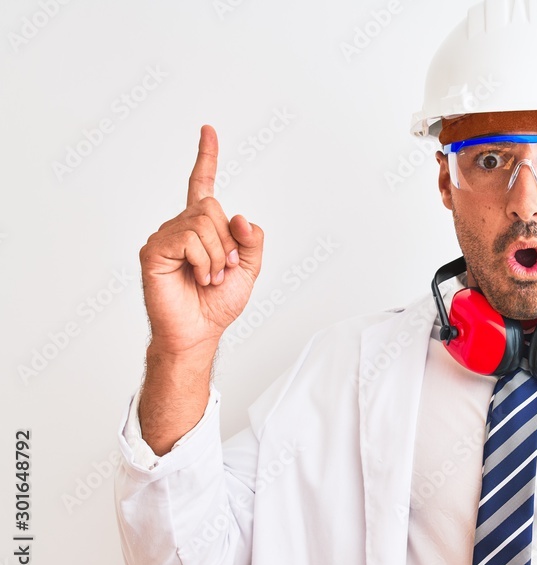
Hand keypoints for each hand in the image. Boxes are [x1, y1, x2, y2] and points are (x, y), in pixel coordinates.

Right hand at [139, 125, 263, 355]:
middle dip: (227, 242)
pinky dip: (202, 261)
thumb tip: (239, 217)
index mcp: (203, 227)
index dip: (206, 157)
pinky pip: (188, 239)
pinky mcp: (153, 250)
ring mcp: (165, 236)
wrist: (199, 331)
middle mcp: (181, 226)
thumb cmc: (218, 302)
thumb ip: (251, 239)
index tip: (208, 130)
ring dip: (216, 256)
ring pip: (203, 223)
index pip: (203, 184)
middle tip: (222, 269)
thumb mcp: (249, 268)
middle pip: (212, 207)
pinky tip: (196, 277)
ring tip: (208, 278)